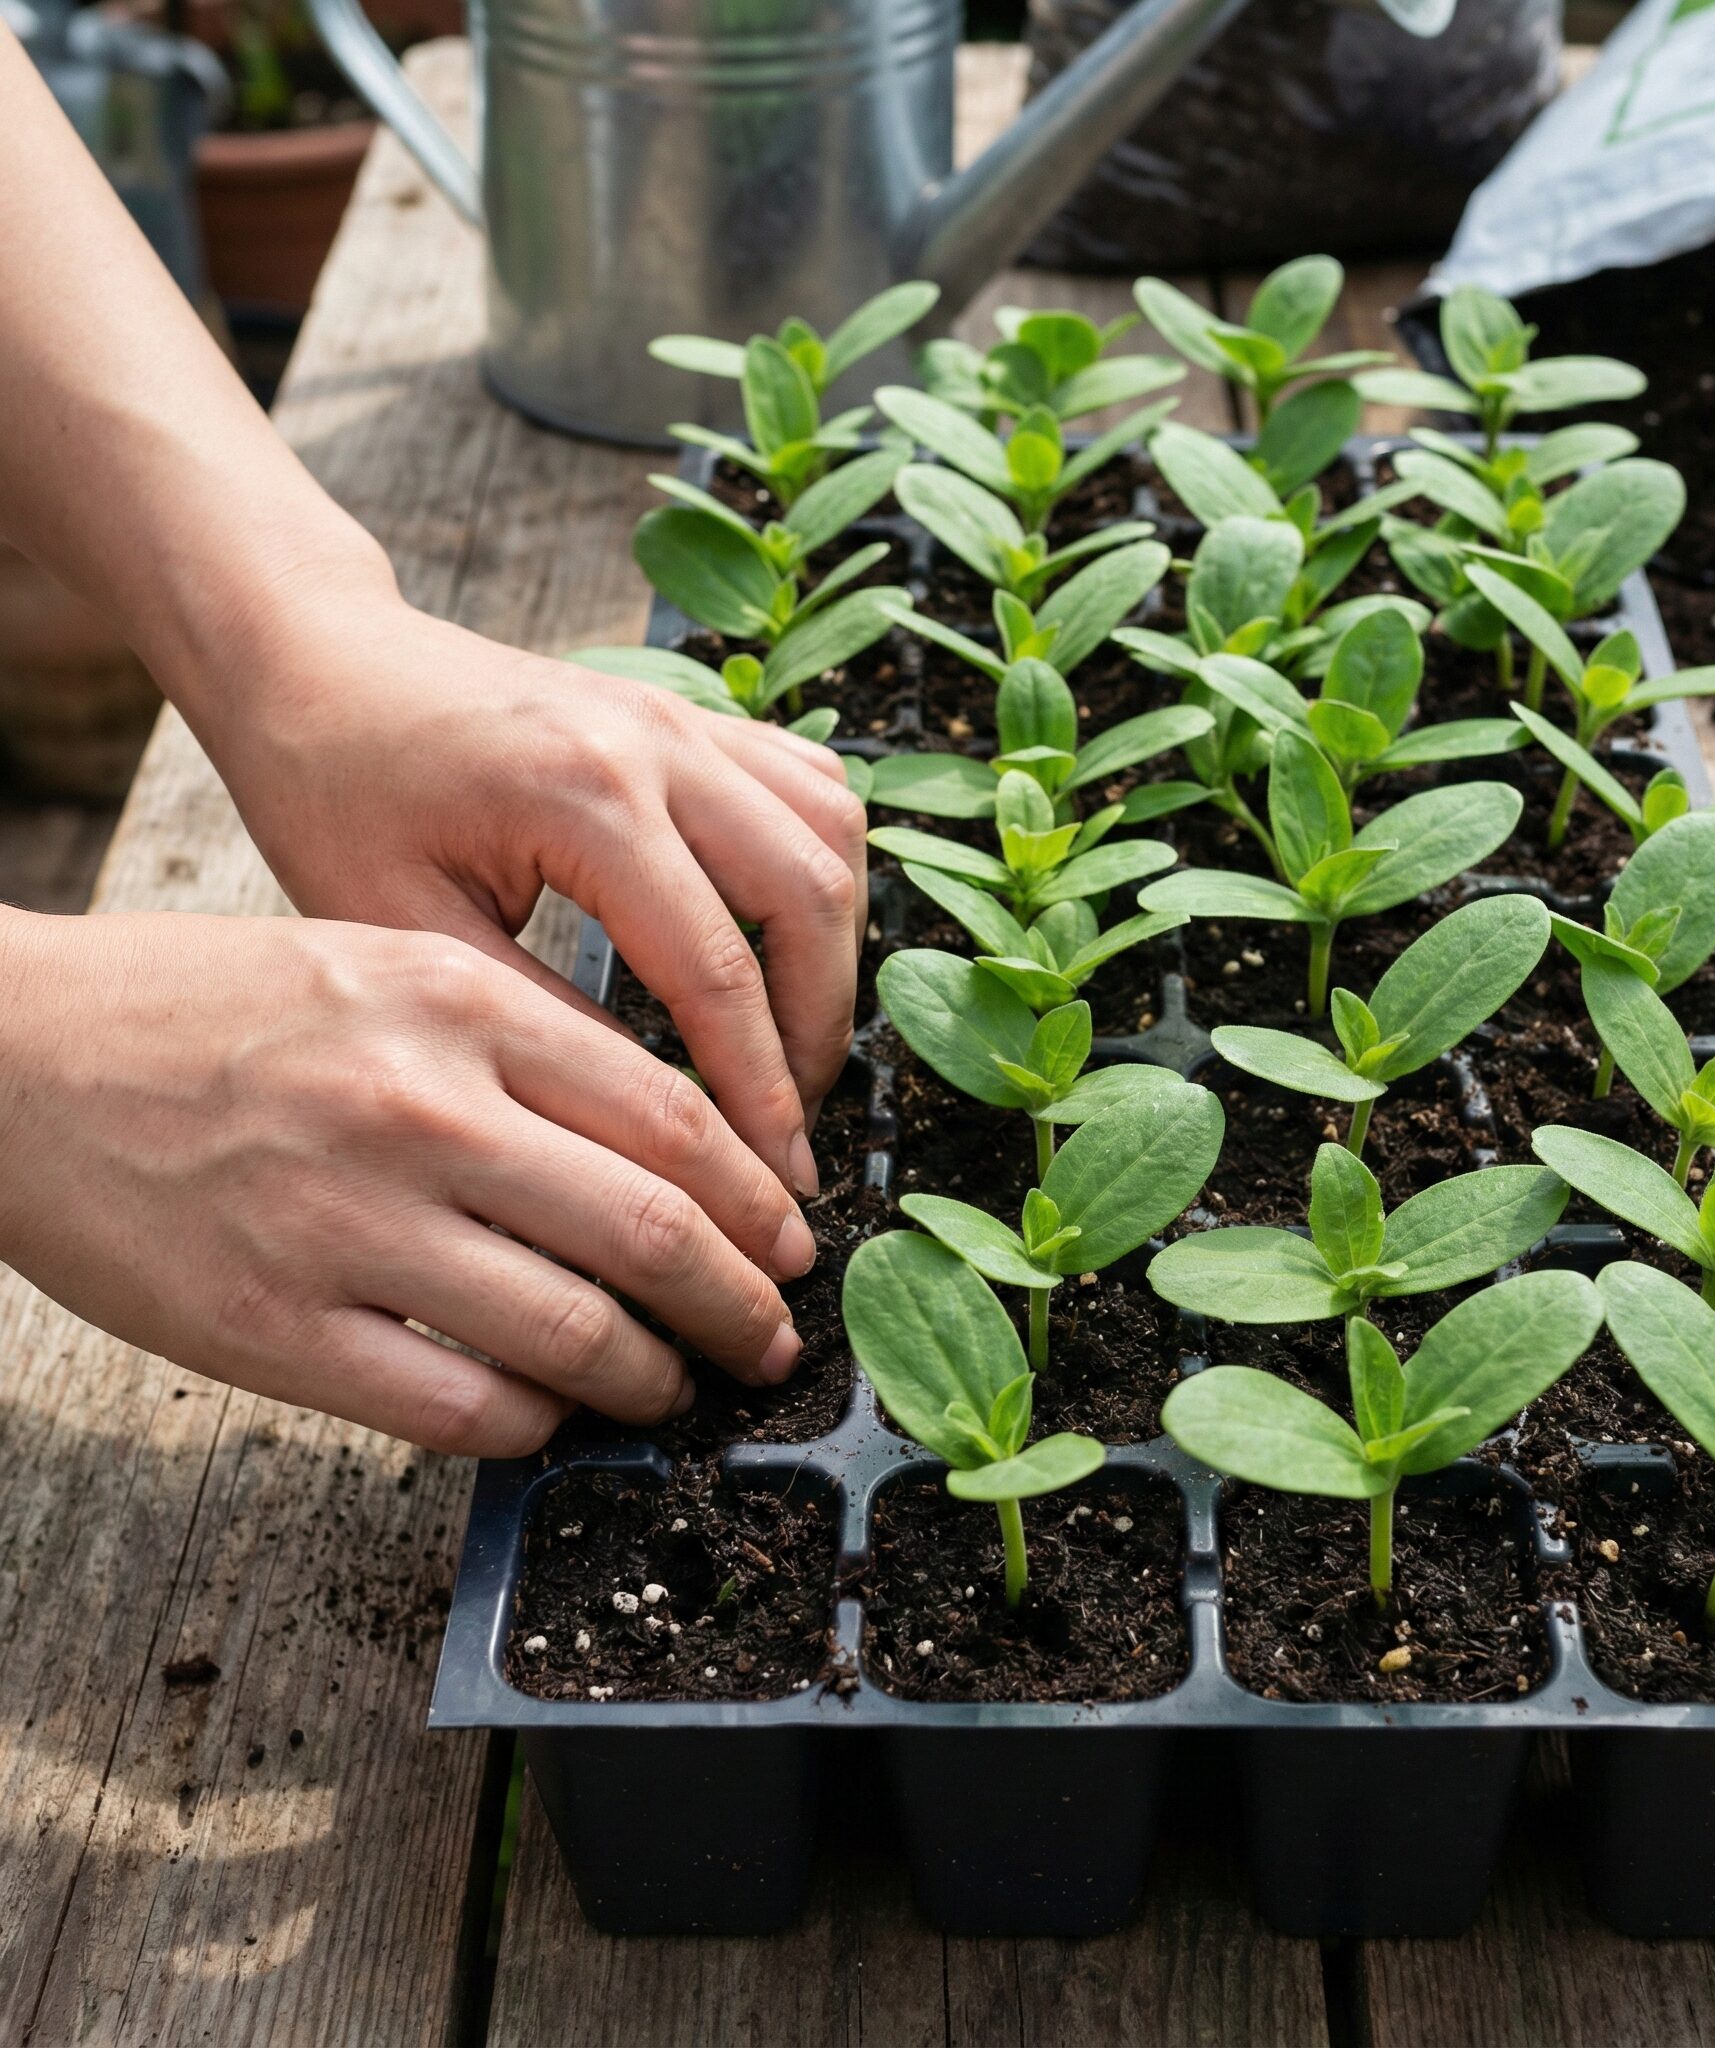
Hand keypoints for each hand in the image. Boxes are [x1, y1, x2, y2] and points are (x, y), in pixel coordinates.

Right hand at [0, 910, 816, 1454]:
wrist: (12, 1054)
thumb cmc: (211, 1008)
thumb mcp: (387, 966)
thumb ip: (527, 1043)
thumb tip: (670, 1149)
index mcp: (462, 1005)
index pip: (678, 1121)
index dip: (762, 1203)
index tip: (795, 1247)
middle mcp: (421, 1110)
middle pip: (656, 1234)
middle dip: (745, 1308)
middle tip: (773, 1343)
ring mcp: (347, 1224)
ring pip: (577, 1334)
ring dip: (656, 1380)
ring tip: (677, 1390)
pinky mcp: (273, 1328)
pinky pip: (462, 1406)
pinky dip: (537, 1423)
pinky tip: (552, 1415)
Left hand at [188, 583, 865, 1197]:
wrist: (316, 660)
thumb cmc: (331, 793)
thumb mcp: (406, 933)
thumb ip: (539, 1021)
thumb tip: (656, 1128)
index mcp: (581, 796)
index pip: (717, 969)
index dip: (759, 1090)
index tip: (776, 1176)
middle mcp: (657, 741)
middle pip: (809, 898)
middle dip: (818, 1031)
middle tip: (791, 1125)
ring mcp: (686, 717)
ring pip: (834, 836)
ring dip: (835, 953)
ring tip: (796, 1046)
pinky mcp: (692, 715)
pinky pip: (812, 786)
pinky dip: (822, 871)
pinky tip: (789, 943)